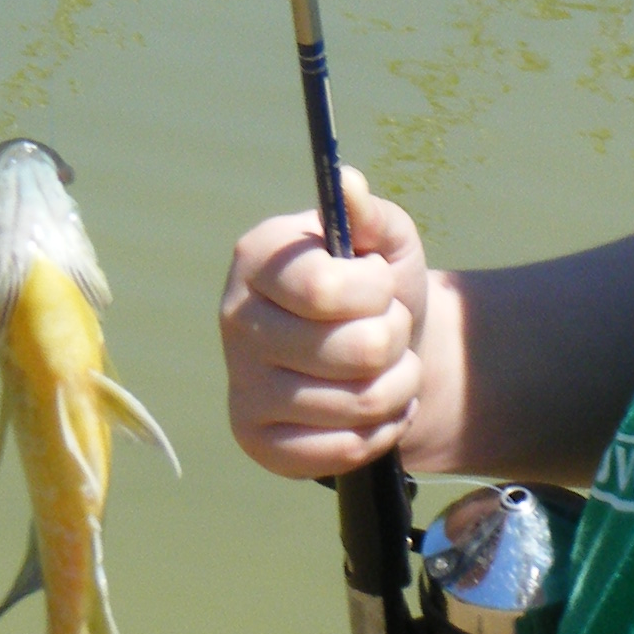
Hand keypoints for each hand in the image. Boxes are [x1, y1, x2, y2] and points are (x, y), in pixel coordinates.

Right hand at [220, 167, 436, 476]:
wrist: (379, 355)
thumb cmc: (378, 288)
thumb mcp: (387, 241)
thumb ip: (372, 214)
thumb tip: (347, 184)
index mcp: (256, 259)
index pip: (325, 289)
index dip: (375, 290)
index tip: (379, 282)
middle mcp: (234, 320)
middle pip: (353, 351)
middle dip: (396, 339)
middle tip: (390, 330)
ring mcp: (241, 385)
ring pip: (356, 403)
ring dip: (399, 386)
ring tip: (392, 368)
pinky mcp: (255, 441)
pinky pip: (341, 449)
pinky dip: (380, 431)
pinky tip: (376, 409)